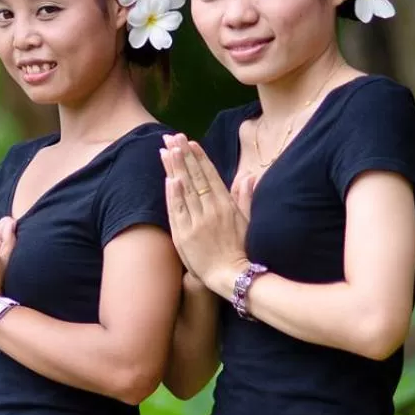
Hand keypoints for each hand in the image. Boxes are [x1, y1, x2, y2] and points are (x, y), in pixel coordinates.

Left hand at [161, 134, 249, 297]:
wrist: (231, 277)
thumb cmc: (241, 250)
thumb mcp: (248, 221)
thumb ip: (245, 198)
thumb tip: (249, 176)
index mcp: (226, 205)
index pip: (210, 175)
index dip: (199, 157)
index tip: (190, 142)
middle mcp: (211, 210)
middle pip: (195, 177)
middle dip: (183, 155)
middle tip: (172, 137)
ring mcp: (197, 222)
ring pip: (184, 189)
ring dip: (175, 168)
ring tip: (166, 149)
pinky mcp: (185, 235)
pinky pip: (178, 210)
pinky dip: (173, 194)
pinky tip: (169, 178)